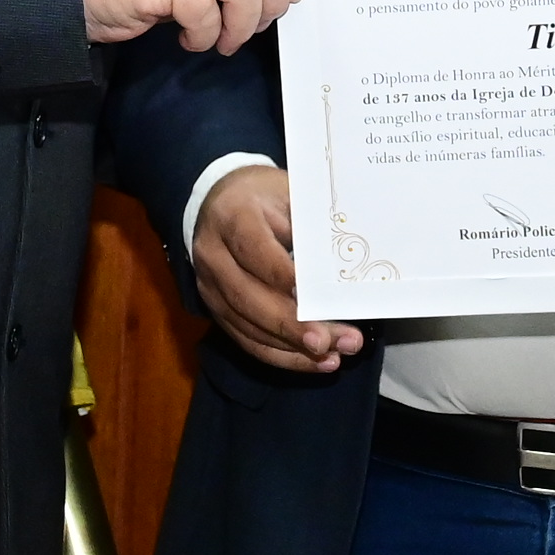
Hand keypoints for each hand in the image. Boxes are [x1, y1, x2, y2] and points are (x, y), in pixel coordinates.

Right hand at [191, 164, 364, 374]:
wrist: (219, 200)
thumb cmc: (265, 195)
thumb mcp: (288, 192)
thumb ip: (310, 223)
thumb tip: (344, 260)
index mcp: (232, 215)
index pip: (253, 248)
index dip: (281, 274)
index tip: (313, 295)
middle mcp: (213, 255)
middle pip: (247, 297)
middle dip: (290, 324)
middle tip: (328, 341)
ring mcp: (210, 287)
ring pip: (247, 326)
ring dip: (292, 348)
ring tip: (334, 356)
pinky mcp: (216, 310)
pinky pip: (247, 340)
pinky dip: (283, 356)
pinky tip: (316, 362)